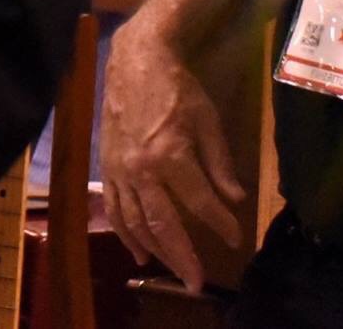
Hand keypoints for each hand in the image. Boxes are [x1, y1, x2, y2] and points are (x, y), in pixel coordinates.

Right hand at [100, 20, 244, 291]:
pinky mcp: (107, 166)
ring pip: (135, 222)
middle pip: (163, 224)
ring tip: (169, 270)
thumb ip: (220, 162)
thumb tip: (235, 198)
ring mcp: (120, 170)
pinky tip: (137, 249)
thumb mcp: (208, 119)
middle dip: (181, 256)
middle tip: (195, 281)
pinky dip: (124, 233)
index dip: (219, 223)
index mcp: (170, 155)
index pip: (199, 202)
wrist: (135, 60)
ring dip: (153, 250)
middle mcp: (141, 169)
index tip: (235, 238)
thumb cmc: (178, 86)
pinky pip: (114, 208)